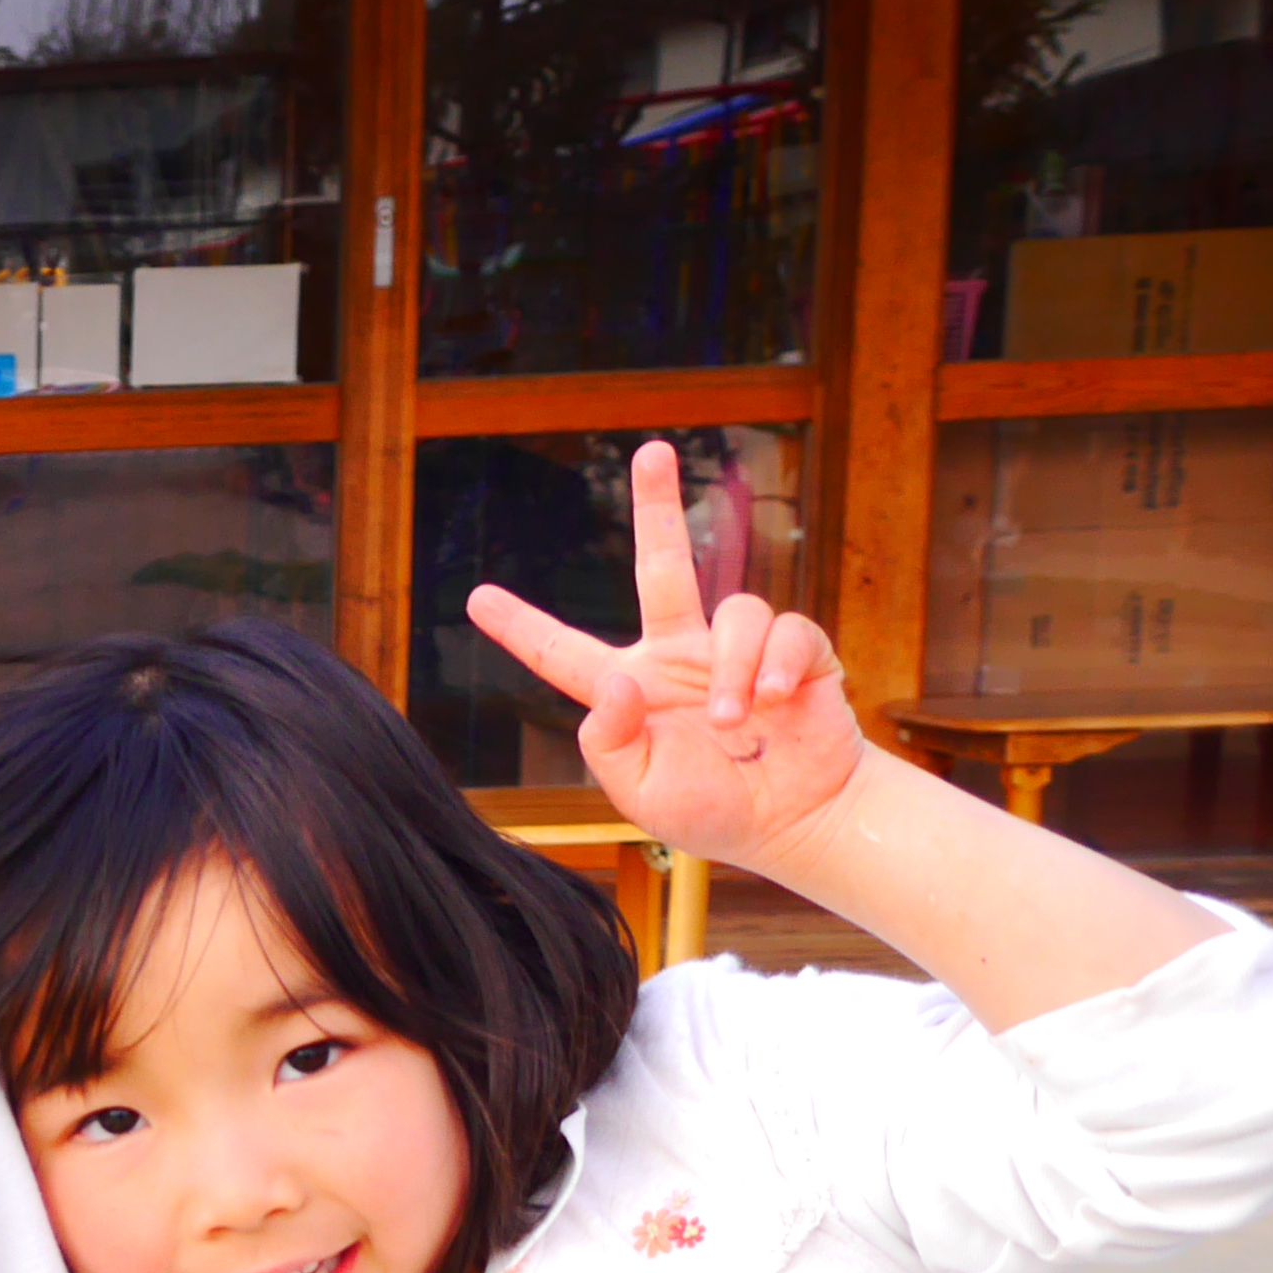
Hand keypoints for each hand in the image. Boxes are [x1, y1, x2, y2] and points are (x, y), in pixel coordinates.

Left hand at [465, 438, 863, 880]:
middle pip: (663, 567)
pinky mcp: (796, 653)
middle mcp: (679, 656)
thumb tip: (612, 682)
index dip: (523, 628)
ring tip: (733, 721)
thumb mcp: (641, 792)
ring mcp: (736, 650)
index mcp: (631, 690)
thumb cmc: (712, 810)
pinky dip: (777, 665)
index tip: (476, 598)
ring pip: (734, 611)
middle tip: (651, 450)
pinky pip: (786, 630)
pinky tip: (776, 701)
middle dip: (658, 507)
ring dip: (730, 668)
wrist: (795, 822)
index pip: (565, 655)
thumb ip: (611, 743)